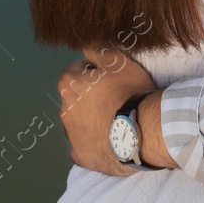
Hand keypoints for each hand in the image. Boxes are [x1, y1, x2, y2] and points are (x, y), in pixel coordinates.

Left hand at [56, 46, 156, 175]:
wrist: (139, 131)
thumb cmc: (128, 91)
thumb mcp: (118, 61)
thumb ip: (98, 50)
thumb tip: (85, 48)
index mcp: (69, 85)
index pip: (77, 69)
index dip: (95, 70)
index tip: (111, 75)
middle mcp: (63, 109)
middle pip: (76, 96)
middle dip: (90, 94)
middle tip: (115, 95)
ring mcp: (71, 135)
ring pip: (78, 121)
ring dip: (91, 117)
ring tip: (115, 118)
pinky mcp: (80, 154)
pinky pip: (82, 145)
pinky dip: (91, 141)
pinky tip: (107, 138)